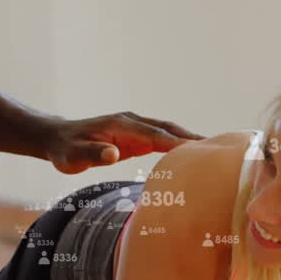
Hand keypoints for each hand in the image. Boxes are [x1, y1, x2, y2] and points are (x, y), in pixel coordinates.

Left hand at [40, 112, 204, 173]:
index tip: (202, 150)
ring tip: (219, 152)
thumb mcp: (73, 156)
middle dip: (195, 138)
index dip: (178, 143)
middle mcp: (133, 122)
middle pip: (170, 129)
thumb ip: (93, 153)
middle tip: (223, 149)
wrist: (58, 139)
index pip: (156, 134)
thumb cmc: (65, 150)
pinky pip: (163, 139)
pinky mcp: (137, 137)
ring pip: (170, 132)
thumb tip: (113, 153)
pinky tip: (195, 156)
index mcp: (122, 125)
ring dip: (192, 141)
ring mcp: (136, 128)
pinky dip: (181, 145)